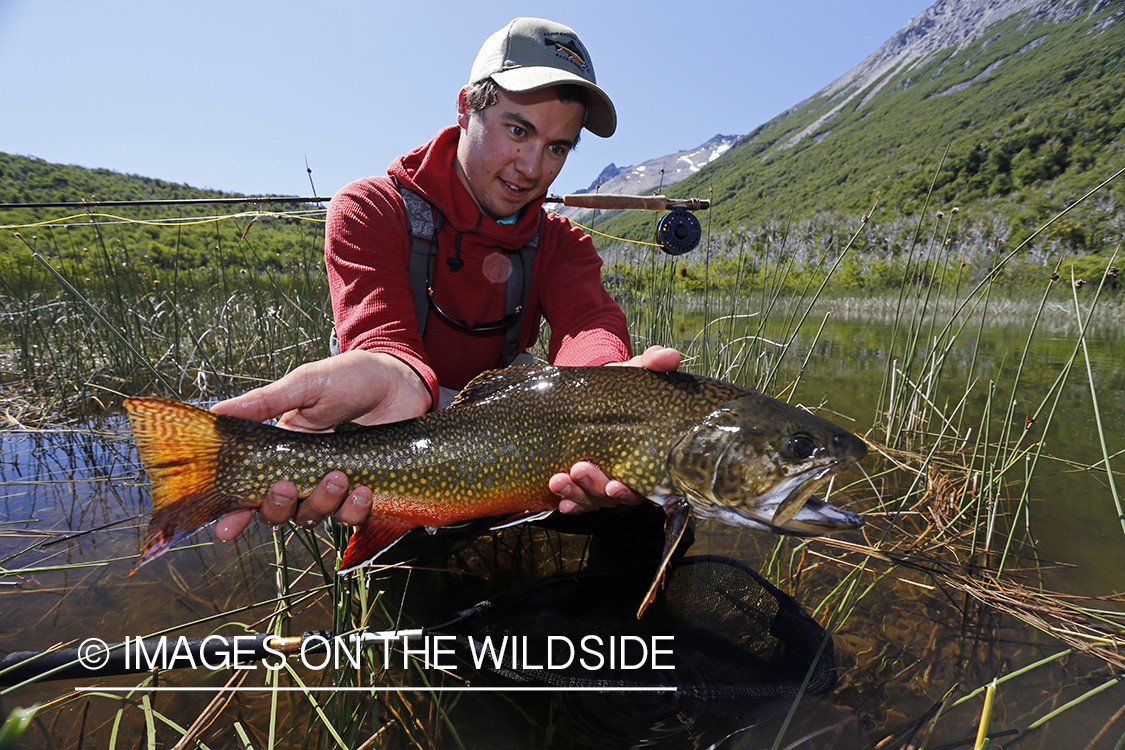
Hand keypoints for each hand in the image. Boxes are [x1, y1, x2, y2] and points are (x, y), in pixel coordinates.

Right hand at [211, 350, 429, 539]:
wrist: (401, 380)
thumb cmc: (352, 377)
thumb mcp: (306, 384)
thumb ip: (265, 402)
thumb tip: (217, 413)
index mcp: (282, 450)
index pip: (251, 489)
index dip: (234, 513)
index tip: (225, 528)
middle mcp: (304, 473)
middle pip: (278, 512)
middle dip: (278, 506)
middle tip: (288, 486)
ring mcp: (335, 485)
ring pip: (314, 517)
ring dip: (320, 504)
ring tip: (338, 477)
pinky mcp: (366, 491)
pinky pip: (352, 517)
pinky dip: (354, 510)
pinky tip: (363, 489)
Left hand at [551, 346, 680, 513]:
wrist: (592, 391)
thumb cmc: (620, 388)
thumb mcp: (634, 374)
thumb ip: (652, 365)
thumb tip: (670, 355)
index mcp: (645, 456)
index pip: (645, 485)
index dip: (631, 490)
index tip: (616, 485)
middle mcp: (626, 476)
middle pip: (615, 495)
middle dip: (596, 487)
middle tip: (580, 470)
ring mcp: (603, 480)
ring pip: (593, 498)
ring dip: (576, 492)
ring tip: (558, 479)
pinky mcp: (581, 481)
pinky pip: (576, 499)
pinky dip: (567, 501)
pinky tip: (557, 500)